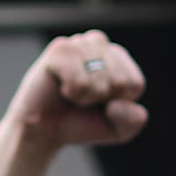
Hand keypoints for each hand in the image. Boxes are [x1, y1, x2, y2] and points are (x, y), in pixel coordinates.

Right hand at [4, 30, 147, 149]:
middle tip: (80, 100)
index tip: (95, 104)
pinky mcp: (59, 49)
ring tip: (70, 94)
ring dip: (84, 97)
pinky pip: (81, 81)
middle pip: (120, 82)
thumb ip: (134, 120)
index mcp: (117, 56)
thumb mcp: (118, 129)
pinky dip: (72, 93)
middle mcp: (98, 42)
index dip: (114, 104)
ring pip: (101, 81)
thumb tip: (115, 105)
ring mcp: (78, 43)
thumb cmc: (78, 123)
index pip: (134, 85)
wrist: (41, 132)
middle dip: (100, 100)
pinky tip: (60, 89)